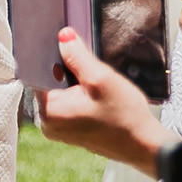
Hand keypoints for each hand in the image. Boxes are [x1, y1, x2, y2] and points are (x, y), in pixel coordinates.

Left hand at [36, 28, 169, 174]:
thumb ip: (77, 56)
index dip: (51, 56)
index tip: (65, 46)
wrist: (144, 146)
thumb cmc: (124, 116)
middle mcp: (47, 122)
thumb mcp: (101, 79)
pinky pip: (69, 103)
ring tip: (96, 85)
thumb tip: (62, 36)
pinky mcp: (70, 129)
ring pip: (61, 91)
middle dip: (67, 71)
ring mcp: (58, 128)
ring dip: (76, 83)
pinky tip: (97, 96)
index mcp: (48, 111)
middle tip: (91, 72)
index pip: (37, 73)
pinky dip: (81, 94)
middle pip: (49, 82)